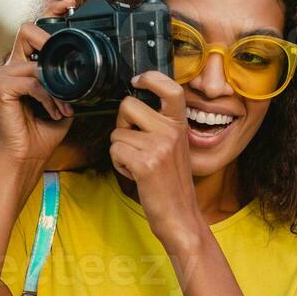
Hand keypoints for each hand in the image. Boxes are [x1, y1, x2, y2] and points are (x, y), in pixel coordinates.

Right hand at [0, 0, 76, 165]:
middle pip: (27, 30)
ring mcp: (4, 75)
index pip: (36, 29)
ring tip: (64, 107)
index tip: (70, 5)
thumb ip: (71, 82)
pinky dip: (48, 97)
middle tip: (65, 58)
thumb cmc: (44, 130)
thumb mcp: (66, 100)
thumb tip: (90, 72)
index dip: (51, 11)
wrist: (29, 155)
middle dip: (49, 39)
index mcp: (27, 65)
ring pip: (36, 64)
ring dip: (57, 88)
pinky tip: (54, 112)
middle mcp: (13, 66)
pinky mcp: (1, 88)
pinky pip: (33, 82)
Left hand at [108, 71, 202, 246]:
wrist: (181, 217)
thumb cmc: (172, 184)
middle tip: (134, 144)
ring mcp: (159, 147)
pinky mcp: (146, 164)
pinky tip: (134, 174)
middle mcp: (171, 132)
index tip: (138, 80)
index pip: (170, 88)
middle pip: (127, 106)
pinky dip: (119, 164)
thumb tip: (132, 106)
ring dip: (120, 150)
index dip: (151, 78)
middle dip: (122, 124)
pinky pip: (115, 151)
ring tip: (138, 165)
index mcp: (180, 125)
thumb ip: (160, 127)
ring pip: (117, 133)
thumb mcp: (174, 148)